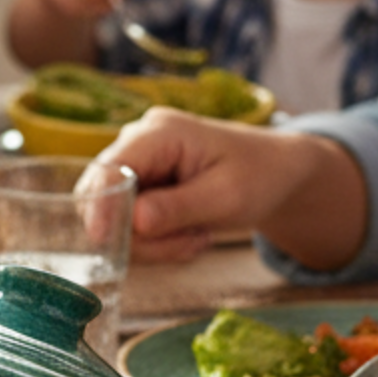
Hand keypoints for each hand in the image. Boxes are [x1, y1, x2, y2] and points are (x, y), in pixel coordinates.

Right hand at [110, 108, 366, 270]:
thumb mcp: (226, 196)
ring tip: (197, 238)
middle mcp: (137, 142)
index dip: (102, 205)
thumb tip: (136, 222)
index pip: (111, 168)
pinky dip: (157, 241)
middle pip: (104, 197)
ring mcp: (136, 164)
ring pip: (114, 218)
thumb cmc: (258, 176)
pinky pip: (128, 224)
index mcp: (159, 132)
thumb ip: (178, 208)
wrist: (275, 172)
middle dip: (139, 234)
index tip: (104, 242)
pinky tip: (190, 233)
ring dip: (154, 243)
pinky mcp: (138, 186)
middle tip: (189, 244)